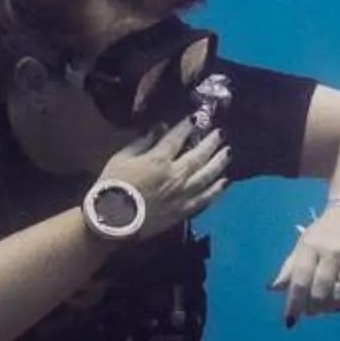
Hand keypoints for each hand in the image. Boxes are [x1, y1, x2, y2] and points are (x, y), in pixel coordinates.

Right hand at [98, 114, 230, 231]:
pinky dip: (216, 189)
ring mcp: (182, 194)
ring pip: (207, 176)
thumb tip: (160, 127)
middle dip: (210, 142)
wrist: (112, 222)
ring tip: (227, 153)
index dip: (187, 126)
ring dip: (219, 163)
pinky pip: (205, 198)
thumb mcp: (122, 157)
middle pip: (199, 155)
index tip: (196, 118)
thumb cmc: (112, 186)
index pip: (178, 137)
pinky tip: (224, 182)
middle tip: (220, 133)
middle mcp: (176, 175)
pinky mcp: (183, 211)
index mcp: (159, 159)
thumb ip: (143, 141)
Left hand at [270, 204, 339, 325]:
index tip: (290, 320)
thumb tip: (273, 288)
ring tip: (326, 307)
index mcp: (311, 246)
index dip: (293, 303)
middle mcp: (332, 251)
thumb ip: (289, 267)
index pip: (300, 280)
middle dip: (313, 307)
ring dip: (331, 307)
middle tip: (311, 311)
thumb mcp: (304, 244)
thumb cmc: (325, 232)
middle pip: (320, 291)